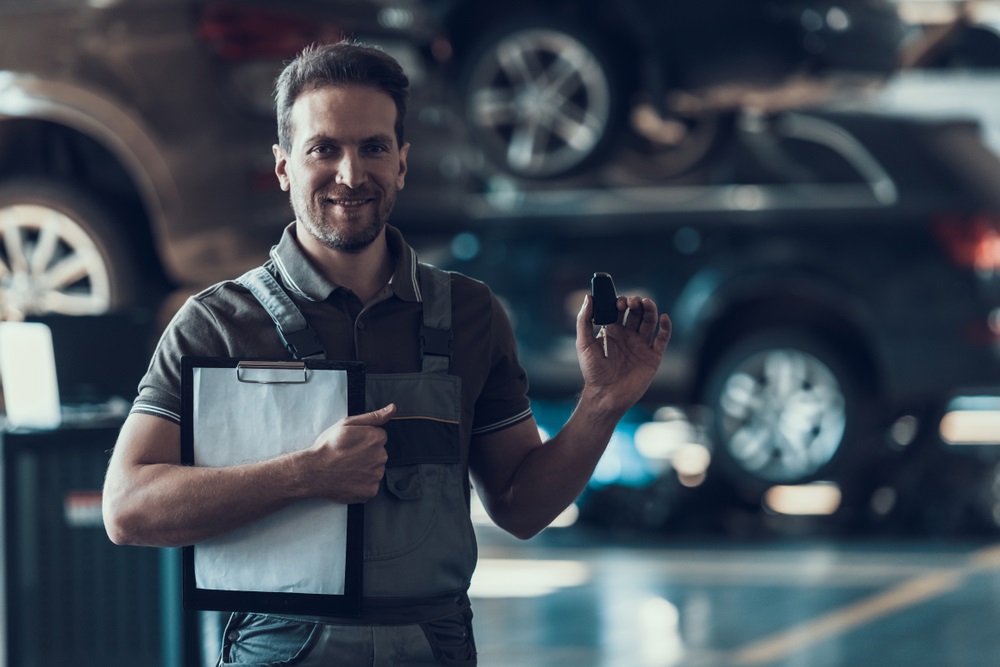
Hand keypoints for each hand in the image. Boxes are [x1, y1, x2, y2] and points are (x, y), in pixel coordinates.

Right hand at [303, 403, 395, 502]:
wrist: (314, 471)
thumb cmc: (328, 447)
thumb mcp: (348, 423)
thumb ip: (373, 417)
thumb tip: (392, 408)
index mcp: (377, 438)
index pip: (379, 437)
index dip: (364, 440)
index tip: (353, 444)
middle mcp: (381, 456)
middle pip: (379, 454)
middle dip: (367, 455)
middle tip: (348, 457)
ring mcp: (376, 475)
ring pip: (375, 470)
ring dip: (365, 470)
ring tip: (347, 469)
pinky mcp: (371, 491)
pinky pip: (371, 485)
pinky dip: (362, 484)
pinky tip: (349, 479)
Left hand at [576, 294, 671, 412]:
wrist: (606, 395)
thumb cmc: (593, 372)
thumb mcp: (583, 344)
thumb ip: (583, 321)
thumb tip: (588, 297)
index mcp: (612, 331)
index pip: (620, 310)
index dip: (621, 303)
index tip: (619, 302)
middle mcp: (628, 336)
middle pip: (637, 313)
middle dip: (636, 303)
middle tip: (633, 302)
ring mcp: (641, 345)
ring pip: (650, 322)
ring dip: (650, 310)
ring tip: (647, 303)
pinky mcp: (653, 357)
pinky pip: (662, 339)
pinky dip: (666, 327)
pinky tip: (664, 317)